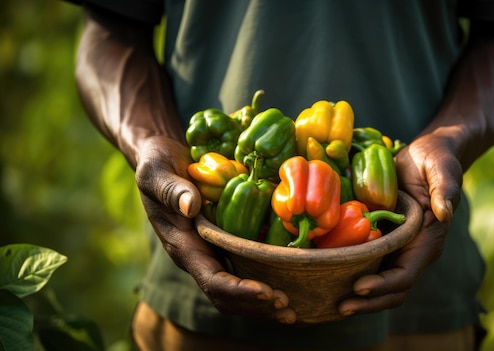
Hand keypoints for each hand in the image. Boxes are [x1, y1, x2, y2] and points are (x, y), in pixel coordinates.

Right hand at [135, 136, 296, 323]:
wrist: (163, 158)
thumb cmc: (158, 163)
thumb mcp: (157, 170)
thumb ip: (170, 188)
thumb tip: (190, 206)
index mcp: (183, 246)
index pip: (211, 279)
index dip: (238, 290)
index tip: (265, 291)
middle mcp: (199, 255)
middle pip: (227, 296)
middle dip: (256, 305)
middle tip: (287, 308)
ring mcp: (214, 250)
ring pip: (238, 288)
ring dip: (263, 302)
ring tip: (291, 309)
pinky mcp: (227, 241)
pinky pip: (248, 267)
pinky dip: (268, 278)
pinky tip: (292, 280)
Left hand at [338, 133, 462, 314]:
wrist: (426, 154)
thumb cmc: (435, 160)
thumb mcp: (441, 168)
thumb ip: (444, 189)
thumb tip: (444, 213)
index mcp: (427, 241)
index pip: (405, 275)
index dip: (383, 285)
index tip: (359, 286)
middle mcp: (413, 251)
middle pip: (392, 290)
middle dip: (368, 302)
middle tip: (340, 306)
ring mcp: (397, 248)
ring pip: (380, 283)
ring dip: (360, 297)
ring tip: (332, 301)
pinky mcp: (383, 240)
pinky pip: (369, 265)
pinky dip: (352, 274)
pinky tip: (328, 275)